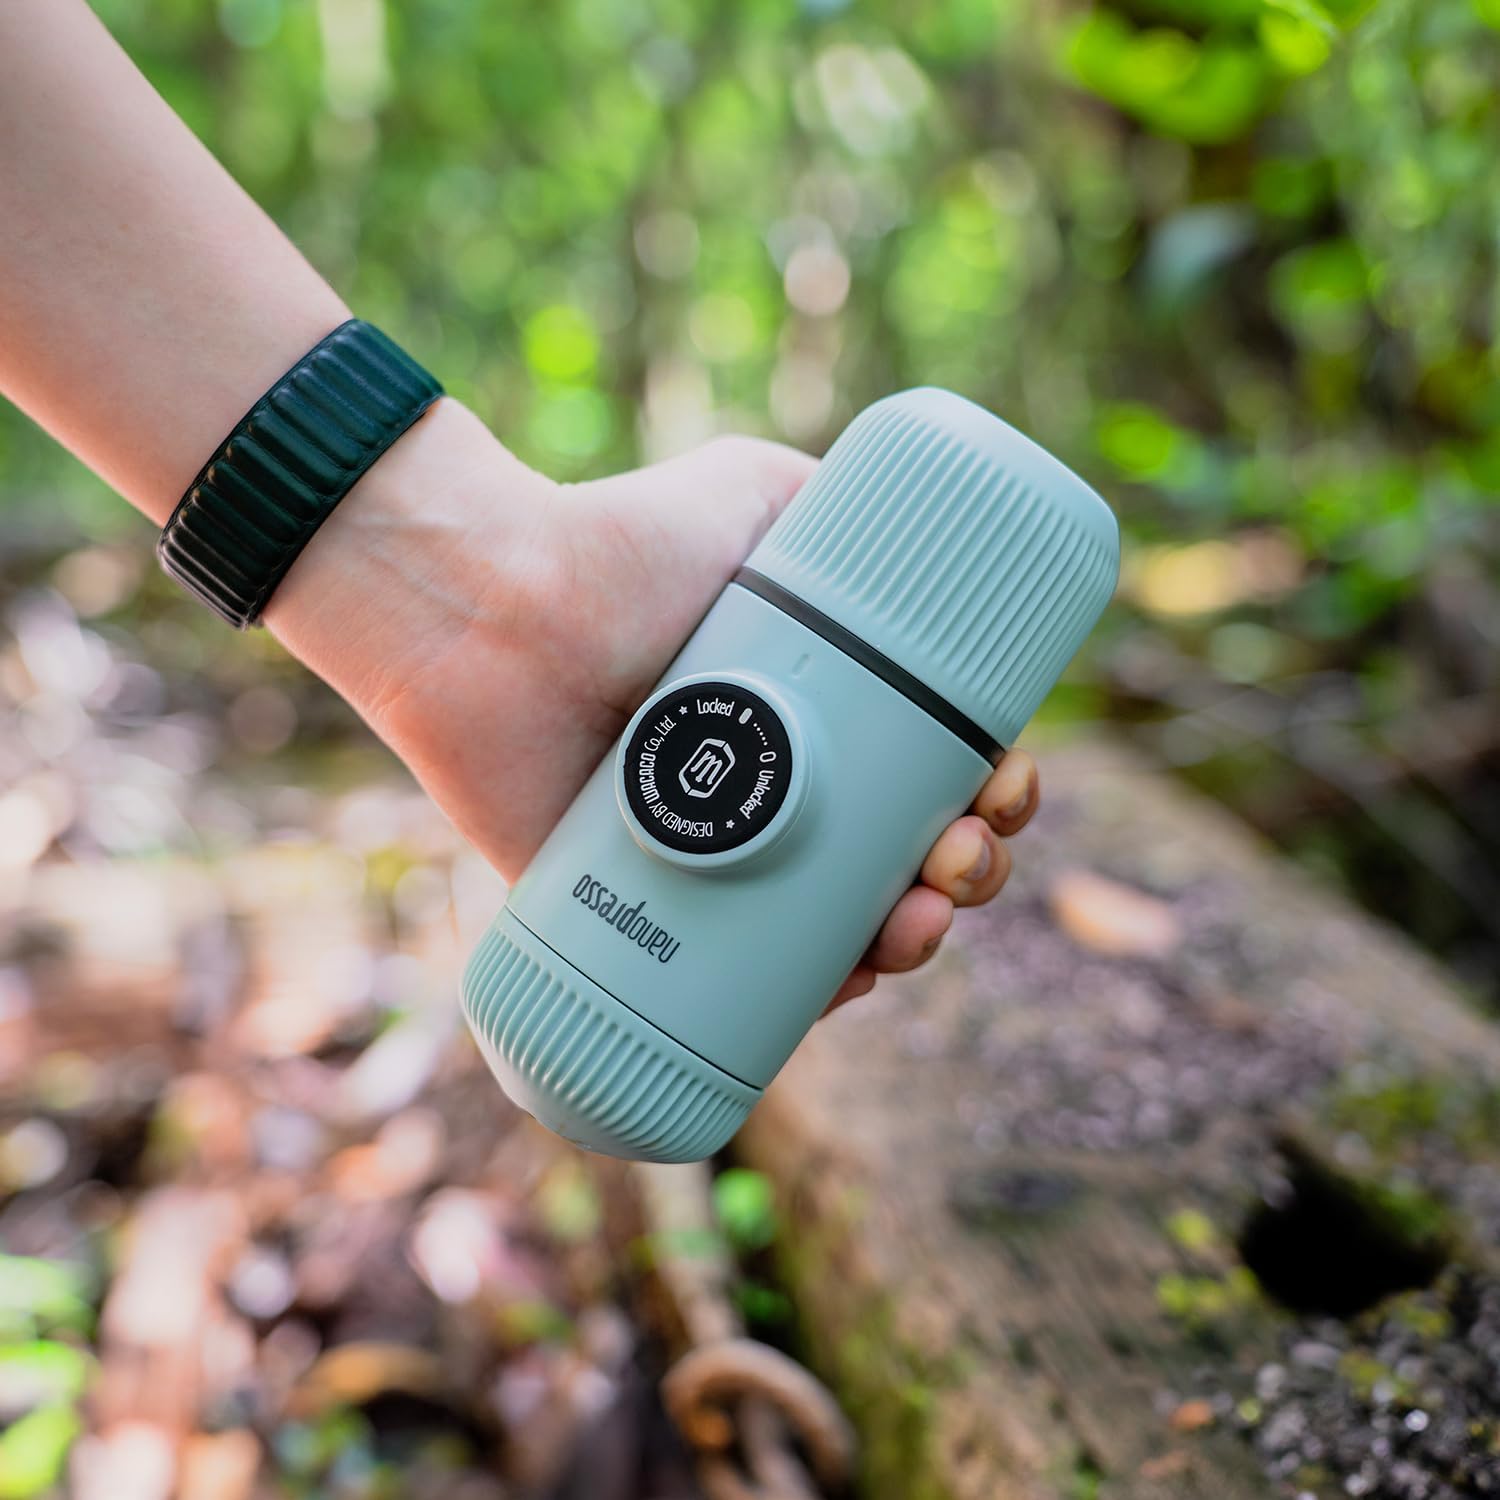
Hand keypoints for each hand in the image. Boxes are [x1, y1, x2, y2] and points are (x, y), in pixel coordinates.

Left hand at [266, 400, 1039, 1006]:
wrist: (495, 609)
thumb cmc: (619, 543)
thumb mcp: (750, 494)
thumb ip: (827, 496)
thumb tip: (924, 532)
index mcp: (816, 710)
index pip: (929, 770)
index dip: (987, 794)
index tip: (1002, 789)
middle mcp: (773, 789)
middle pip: (903, 857)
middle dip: (966, 874)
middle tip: (961, 860)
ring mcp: (717, 857)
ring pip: (844, 927)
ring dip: (914, 941)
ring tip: (921, 919)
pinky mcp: (651, 918)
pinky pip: (745, 985)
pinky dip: (814, 997)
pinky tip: (854, 984)